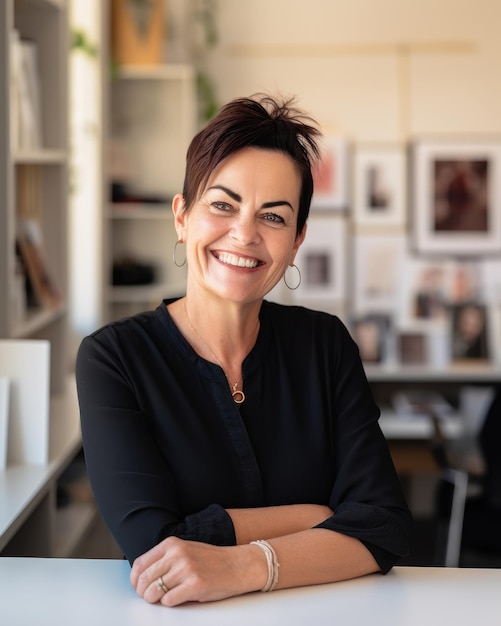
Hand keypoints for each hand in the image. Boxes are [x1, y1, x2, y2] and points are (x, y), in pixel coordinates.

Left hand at [130, 536, 266, 606]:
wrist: (237, 565)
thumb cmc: (211, 560)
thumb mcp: (184, 550)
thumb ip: (164, 558)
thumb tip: (141, 577)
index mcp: (172, 544)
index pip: (140, 564)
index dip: (135, 580)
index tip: (138, 586)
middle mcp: (177, 554)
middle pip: (144, 579)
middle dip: (143, 593)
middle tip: (149, 597)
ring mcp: (186, 569)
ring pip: (154, 592)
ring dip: (155, 600)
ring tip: (163, 598)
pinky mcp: (195, 585)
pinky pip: (169, 601)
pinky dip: (170, 603)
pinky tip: (178, 598)